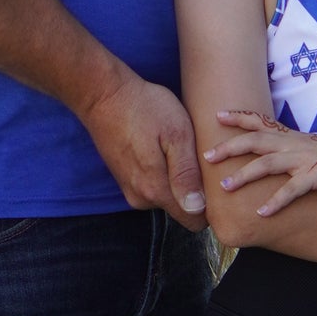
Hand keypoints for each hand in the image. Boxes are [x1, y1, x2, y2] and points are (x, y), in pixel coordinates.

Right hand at [80, 74, 207, 227]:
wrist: (103, 94)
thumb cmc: (145, 108)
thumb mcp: (176, 134)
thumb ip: (186, 174)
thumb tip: (197, 209)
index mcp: (156, 190)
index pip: (193, 221)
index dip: (209, 204)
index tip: (212, 178)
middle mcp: (140, 197)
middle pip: (180, 208)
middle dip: (192, 187)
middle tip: (194, 153)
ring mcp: (129, 189)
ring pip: (165, 195)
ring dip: (175, 177)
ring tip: (175, 146)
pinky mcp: (123, 178)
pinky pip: (151, 185)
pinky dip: (160, 171)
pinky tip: (160, 146)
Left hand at [206, 109, 316, 215]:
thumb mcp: (312, 150)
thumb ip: (291, 153)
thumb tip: (272, 162)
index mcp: (293, 137)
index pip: (261, 122)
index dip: (239, 117)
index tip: (217, 114)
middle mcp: (295, 144)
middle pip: (256, 141)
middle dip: (230, 147)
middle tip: (207, 155)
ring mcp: (306, 160)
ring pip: (268, 164)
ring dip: (244, 175)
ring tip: (224, 187)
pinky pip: (293, 190)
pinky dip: (276, 201)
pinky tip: (262, 213)